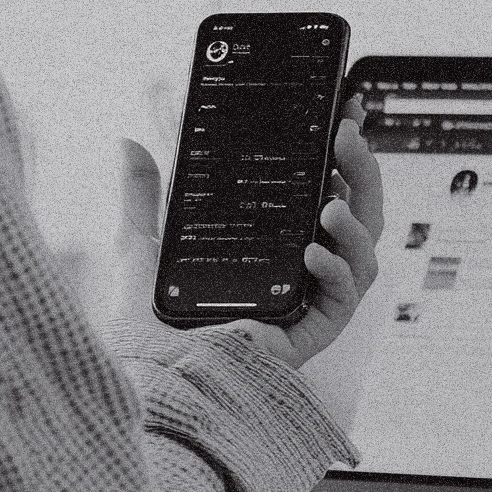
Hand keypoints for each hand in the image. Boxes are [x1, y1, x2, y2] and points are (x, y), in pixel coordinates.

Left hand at [113, 96, 383, 370]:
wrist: (155, 381)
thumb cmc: (150, 327)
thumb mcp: (143, 246)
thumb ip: (143, 195)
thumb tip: (128, 141)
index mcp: (273, 243)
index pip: (320, 186)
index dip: (339, 151)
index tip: (344, 110)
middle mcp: (299, 269)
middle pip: (355, 211)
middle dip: (361, 170)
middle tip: (345, 134)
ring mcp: (311, 300)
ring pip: (364, 250)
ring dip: (357, 219)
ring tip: (331, 202)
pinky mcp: (314, 332)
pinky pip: (345, 296)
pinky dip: (335, 270)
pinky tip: (312, 255)